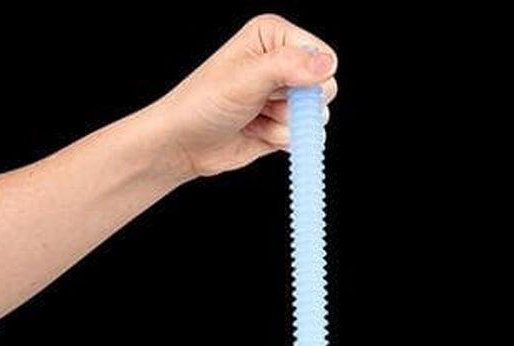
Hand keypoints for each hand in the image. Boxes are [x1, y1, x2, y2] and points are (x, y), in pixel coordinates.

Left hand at [151, 14, 337, 177]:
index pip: (322, 56)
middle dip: (295, 105)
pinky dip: (281, 140)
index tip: (276, 86)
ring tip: (254, 116)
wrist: (185, 142)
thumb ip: (289, 67)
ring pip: (315, 118)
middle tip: (263, 102)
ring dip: (284, 125)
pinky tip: (257, 132)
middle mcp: (283, 63)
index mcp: (274, 36)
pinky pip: (304, 138)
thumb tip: (328, 64)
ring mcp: (284, 96)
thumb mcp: (246, 78)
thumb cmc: (205, 102)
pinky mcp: (284, 124)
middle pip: (324, 89)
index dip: (307, 77)